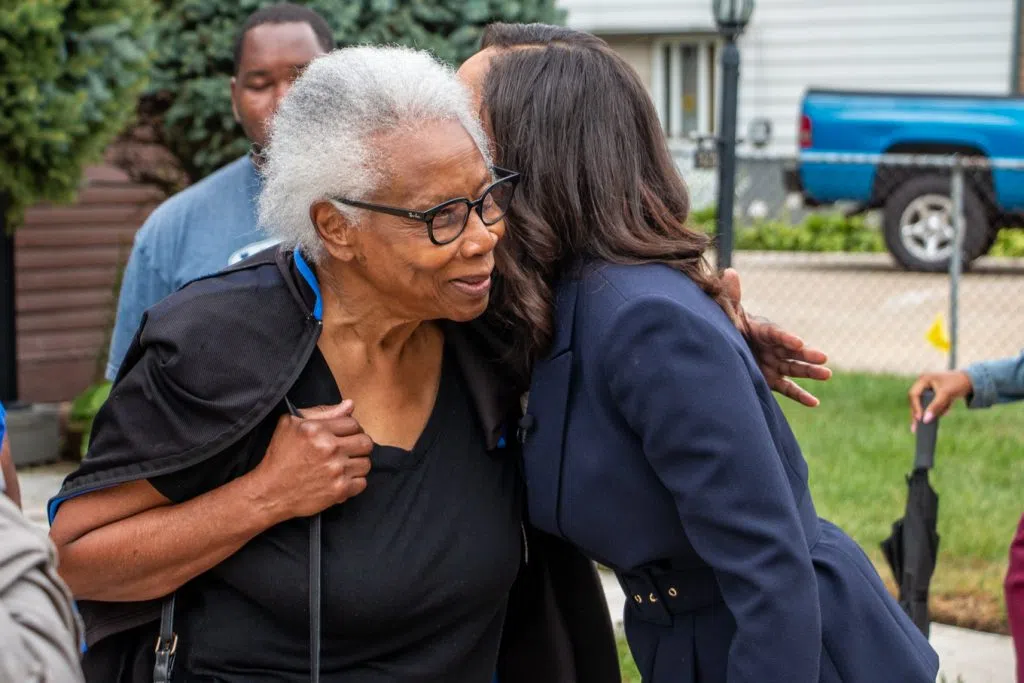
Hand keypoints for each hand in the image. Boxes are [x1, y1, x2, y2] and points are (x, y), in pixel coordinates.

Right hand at [251, 399, 372, 520]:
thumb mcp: (291, 424)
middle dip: (358, 446)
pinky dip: (354, 483)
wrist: (270, 492)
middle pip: (365, 442)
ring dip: (356, 465)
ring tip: (343, 466)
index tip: (344, 437)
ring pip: (366, 463)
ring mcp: (336, 470)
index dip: (350, 430)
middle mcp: (329, 448)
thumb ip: (322, 412)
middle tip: (347, 451)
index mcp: (317, 430)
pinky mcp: (339, 490)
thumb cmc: (280, 456)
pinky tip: (341, 480)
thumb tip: (350, 405)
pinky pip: (362, 483)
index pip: (353, 423)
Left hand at [721, 268, 831, 406]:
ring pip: (795, 369)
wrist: (723, 345)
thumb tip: (729, 272)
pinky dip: (801, 396)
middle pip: (792, 352)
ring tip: (827, 375)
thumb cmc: (727, 325)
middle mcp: (773, 348)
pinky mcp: (772, 380)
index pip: (776, 334)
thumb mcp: (727, 312)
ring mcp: (774, 364)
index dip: (786, 338)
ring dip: (810, 372)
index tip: (797, 343)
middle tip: (823, 358)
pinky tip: (815, 403)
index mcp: (763, 330)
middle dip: (806, 355)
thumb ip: (731, 296)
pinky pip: (788, 389)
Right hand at [908, 370, 972, 430]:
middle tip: (917, 428)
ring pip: (926, 405)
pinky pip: (933, 406)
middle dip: (922, 412)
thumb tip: (925, 420)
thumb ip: (935, 407)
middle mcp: (923, 384)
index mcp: (923, 379)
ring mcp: (928, 390)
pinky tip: (950, 405)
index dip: (915, 407)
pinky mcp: (935, 395)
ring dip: (936, 410)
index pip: (913, 395)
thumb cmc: (957, 383)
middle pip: (917, 402)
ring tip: (948, 405)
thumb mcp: (946, 395)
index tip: (919, 419)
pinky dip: (941, 408)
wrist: (971, 380)